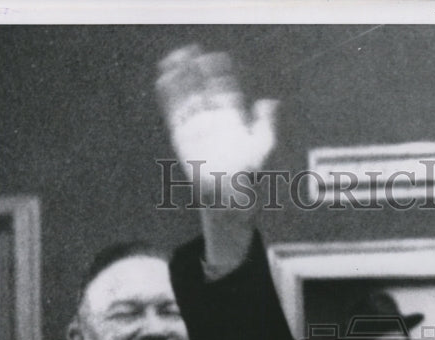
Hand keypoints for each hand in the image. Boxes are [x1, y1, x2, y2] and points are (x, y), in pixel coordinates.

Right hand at [156, 46, 277, 197]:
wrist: (225, 193)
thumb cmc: (247, 173)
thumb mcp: (262, 145)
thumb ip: (266, 123)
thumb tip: (269, 102)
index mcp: (232, 118)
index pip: (224, 90)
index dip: (220, 74)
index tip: (218, 59)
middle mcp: (213, 119)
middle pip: (203, 87)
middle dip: (199, 69)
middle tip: (195, 51)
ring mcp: (196, 125)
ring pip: (187, 94)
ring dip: (181, 76)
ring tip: (177, 56)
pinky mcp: (181, 133)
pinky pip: (173, 110)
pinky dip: (169, 92)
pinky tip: (165, 75)